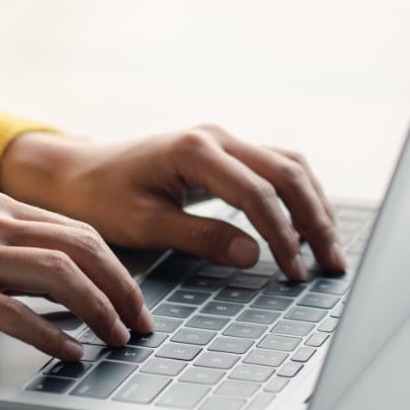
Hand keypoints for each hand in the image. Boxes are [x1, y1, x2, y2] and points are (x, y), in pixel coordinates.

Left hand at [0, 126, 341, 279]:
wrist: (78, 173)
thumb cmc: (102, 199)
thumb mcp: (145, 225)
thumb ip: (201, 238)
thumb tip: (253, 254)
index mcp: (195, 151)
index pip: (258, 194)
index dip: (283, 236)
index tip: (294, 272)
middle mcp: (217, 137)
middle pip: (287, 172)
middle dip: (315, 220)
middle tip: (331, 264)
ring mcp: (225, 140)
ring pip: (290, 166)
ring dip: (314, 205)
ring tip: (329, 248)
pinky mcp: (227, 151)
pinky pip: (276, 167)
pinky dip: (298, 196)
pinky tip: (308, 226)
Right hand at [0, 193, 152, 358]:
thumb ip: (15, 252)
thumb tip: (73, 283)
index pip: (81, 233)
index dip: (119, 269)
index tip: (136, 302)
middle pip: (81, 249)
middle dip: (121, 289)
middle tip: (139, 324)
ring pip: (58, 274)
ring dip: (97, 310)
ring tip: (114, 339)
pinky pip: (13, 312)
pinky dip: (50, 335)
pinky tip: (69, 352)